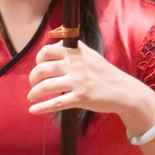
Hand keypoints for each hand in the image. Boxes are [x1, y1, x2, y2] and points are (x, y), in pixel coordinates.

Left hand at [27, 42, 154, 133]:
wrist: (122, 90)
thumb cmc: (105, 73)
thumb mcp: (91, 55)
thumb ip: (74, 49)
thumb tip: (55, 44)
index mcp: (76, 53)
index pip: (48, 50)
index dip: (39, 58)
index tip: (39, 65)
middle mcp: (75, 66)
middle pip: (42, 69)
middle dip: (33, 78)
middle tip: (33, 83)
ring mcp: (77, 82)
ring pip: (46, 87)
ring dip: (34, 93)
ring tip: (31, 97)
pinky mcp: (80, 98)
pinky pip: (55, 103)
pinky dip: (41, 108)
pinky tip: (33, 110)